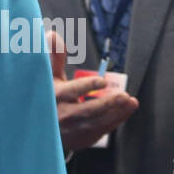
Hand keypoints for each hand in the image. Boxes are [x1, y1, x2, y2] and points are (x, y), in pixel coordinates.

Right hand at [46, 29, 137, 152]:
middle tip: (124, 95)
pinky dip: (115, 121)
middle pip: (88, 111)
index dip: (86, 86)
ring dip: (117, 113)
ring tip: (131, 102)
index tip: (101, 80)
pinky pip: (102, 130)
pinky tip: (126, 110)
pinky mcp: (81, 139)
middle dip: (108, 103)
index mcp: (54, 97)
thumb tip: (53, 35)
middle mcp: (62, 116)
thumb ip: (54, 57)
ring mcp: (72, 130)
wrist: (41, 129)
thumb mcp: (48, 77)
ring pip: (98, 123)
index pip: (70, 92)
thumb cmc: (48, 97)